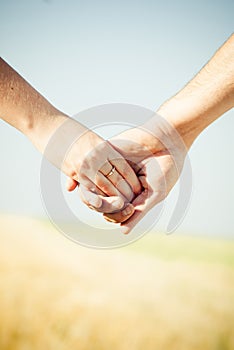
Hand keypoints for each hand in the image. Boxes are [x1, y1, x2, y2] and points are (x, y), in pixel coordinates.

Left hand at [67, 120, 186, 231]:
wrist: (167, 140)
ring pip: (93, 188)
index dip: (115, 216)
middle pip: (101, 203)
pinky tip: (91, 182)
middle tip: (114, 202)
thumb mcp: (155, 194)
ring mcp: (110, 172)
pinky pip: (91, 169)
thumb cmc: (165, 169)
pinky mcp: (105, 157)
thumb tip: (123, 232)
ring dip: (93, 194)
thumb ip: (139, 212)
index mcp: (130, 197)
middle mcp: (117, 186)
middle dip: (104, 206)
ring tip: (103, 194)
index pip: (114, 213)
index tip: (127, 210)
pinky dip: (87, 178)